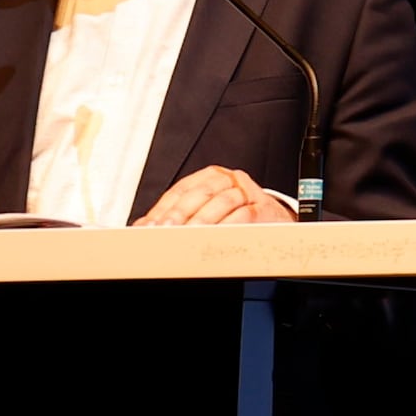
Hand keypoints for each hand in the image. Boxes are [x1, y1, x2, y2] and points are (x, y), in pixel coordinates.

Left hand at [137, 164, 299, 228]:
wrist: (273, 220)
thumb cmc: (234, 214)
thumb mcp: (204, 210)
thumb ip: (176, 215)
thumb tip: (143, 226)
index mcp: (209, 176)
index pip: (181, 190)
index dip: (163, 208)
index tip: (150, 227)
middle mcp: (228, 179)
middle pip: (201, 193)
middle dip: (180, 214)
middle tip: (166, 231)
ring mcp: (247, 192)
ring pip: (223, 202)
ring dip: (203, 221)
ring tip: (188, 237)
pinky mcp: (262, 208)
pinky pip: (244, 215)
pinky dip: (228, 227)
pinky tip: (215, 238)